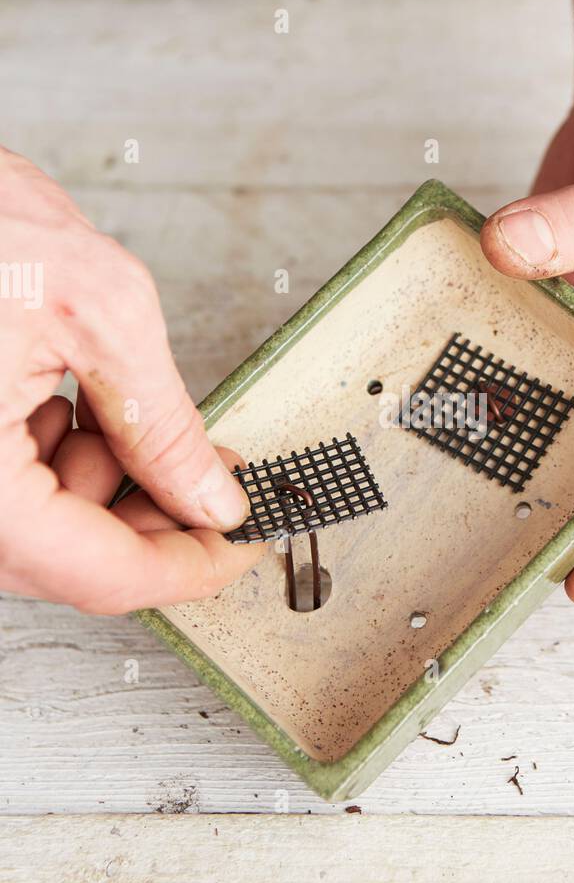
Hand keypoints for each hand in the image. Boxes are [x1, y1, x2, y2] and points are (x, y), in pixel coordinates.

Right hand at [0, 148, 260, 613]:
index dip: (189, 567)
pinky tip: (70, 398)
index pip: (99, 572)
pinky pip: (11, 490)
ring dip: (103, 481)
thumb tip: (210, 497)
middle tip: (207, 475)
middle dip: (151, 517)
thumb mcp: (100, 310)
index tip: (241, 547)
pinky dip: (58, 458)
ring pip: (43, 529)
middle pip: (70, 561)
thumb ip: (164, 422)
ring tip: (118, 403)